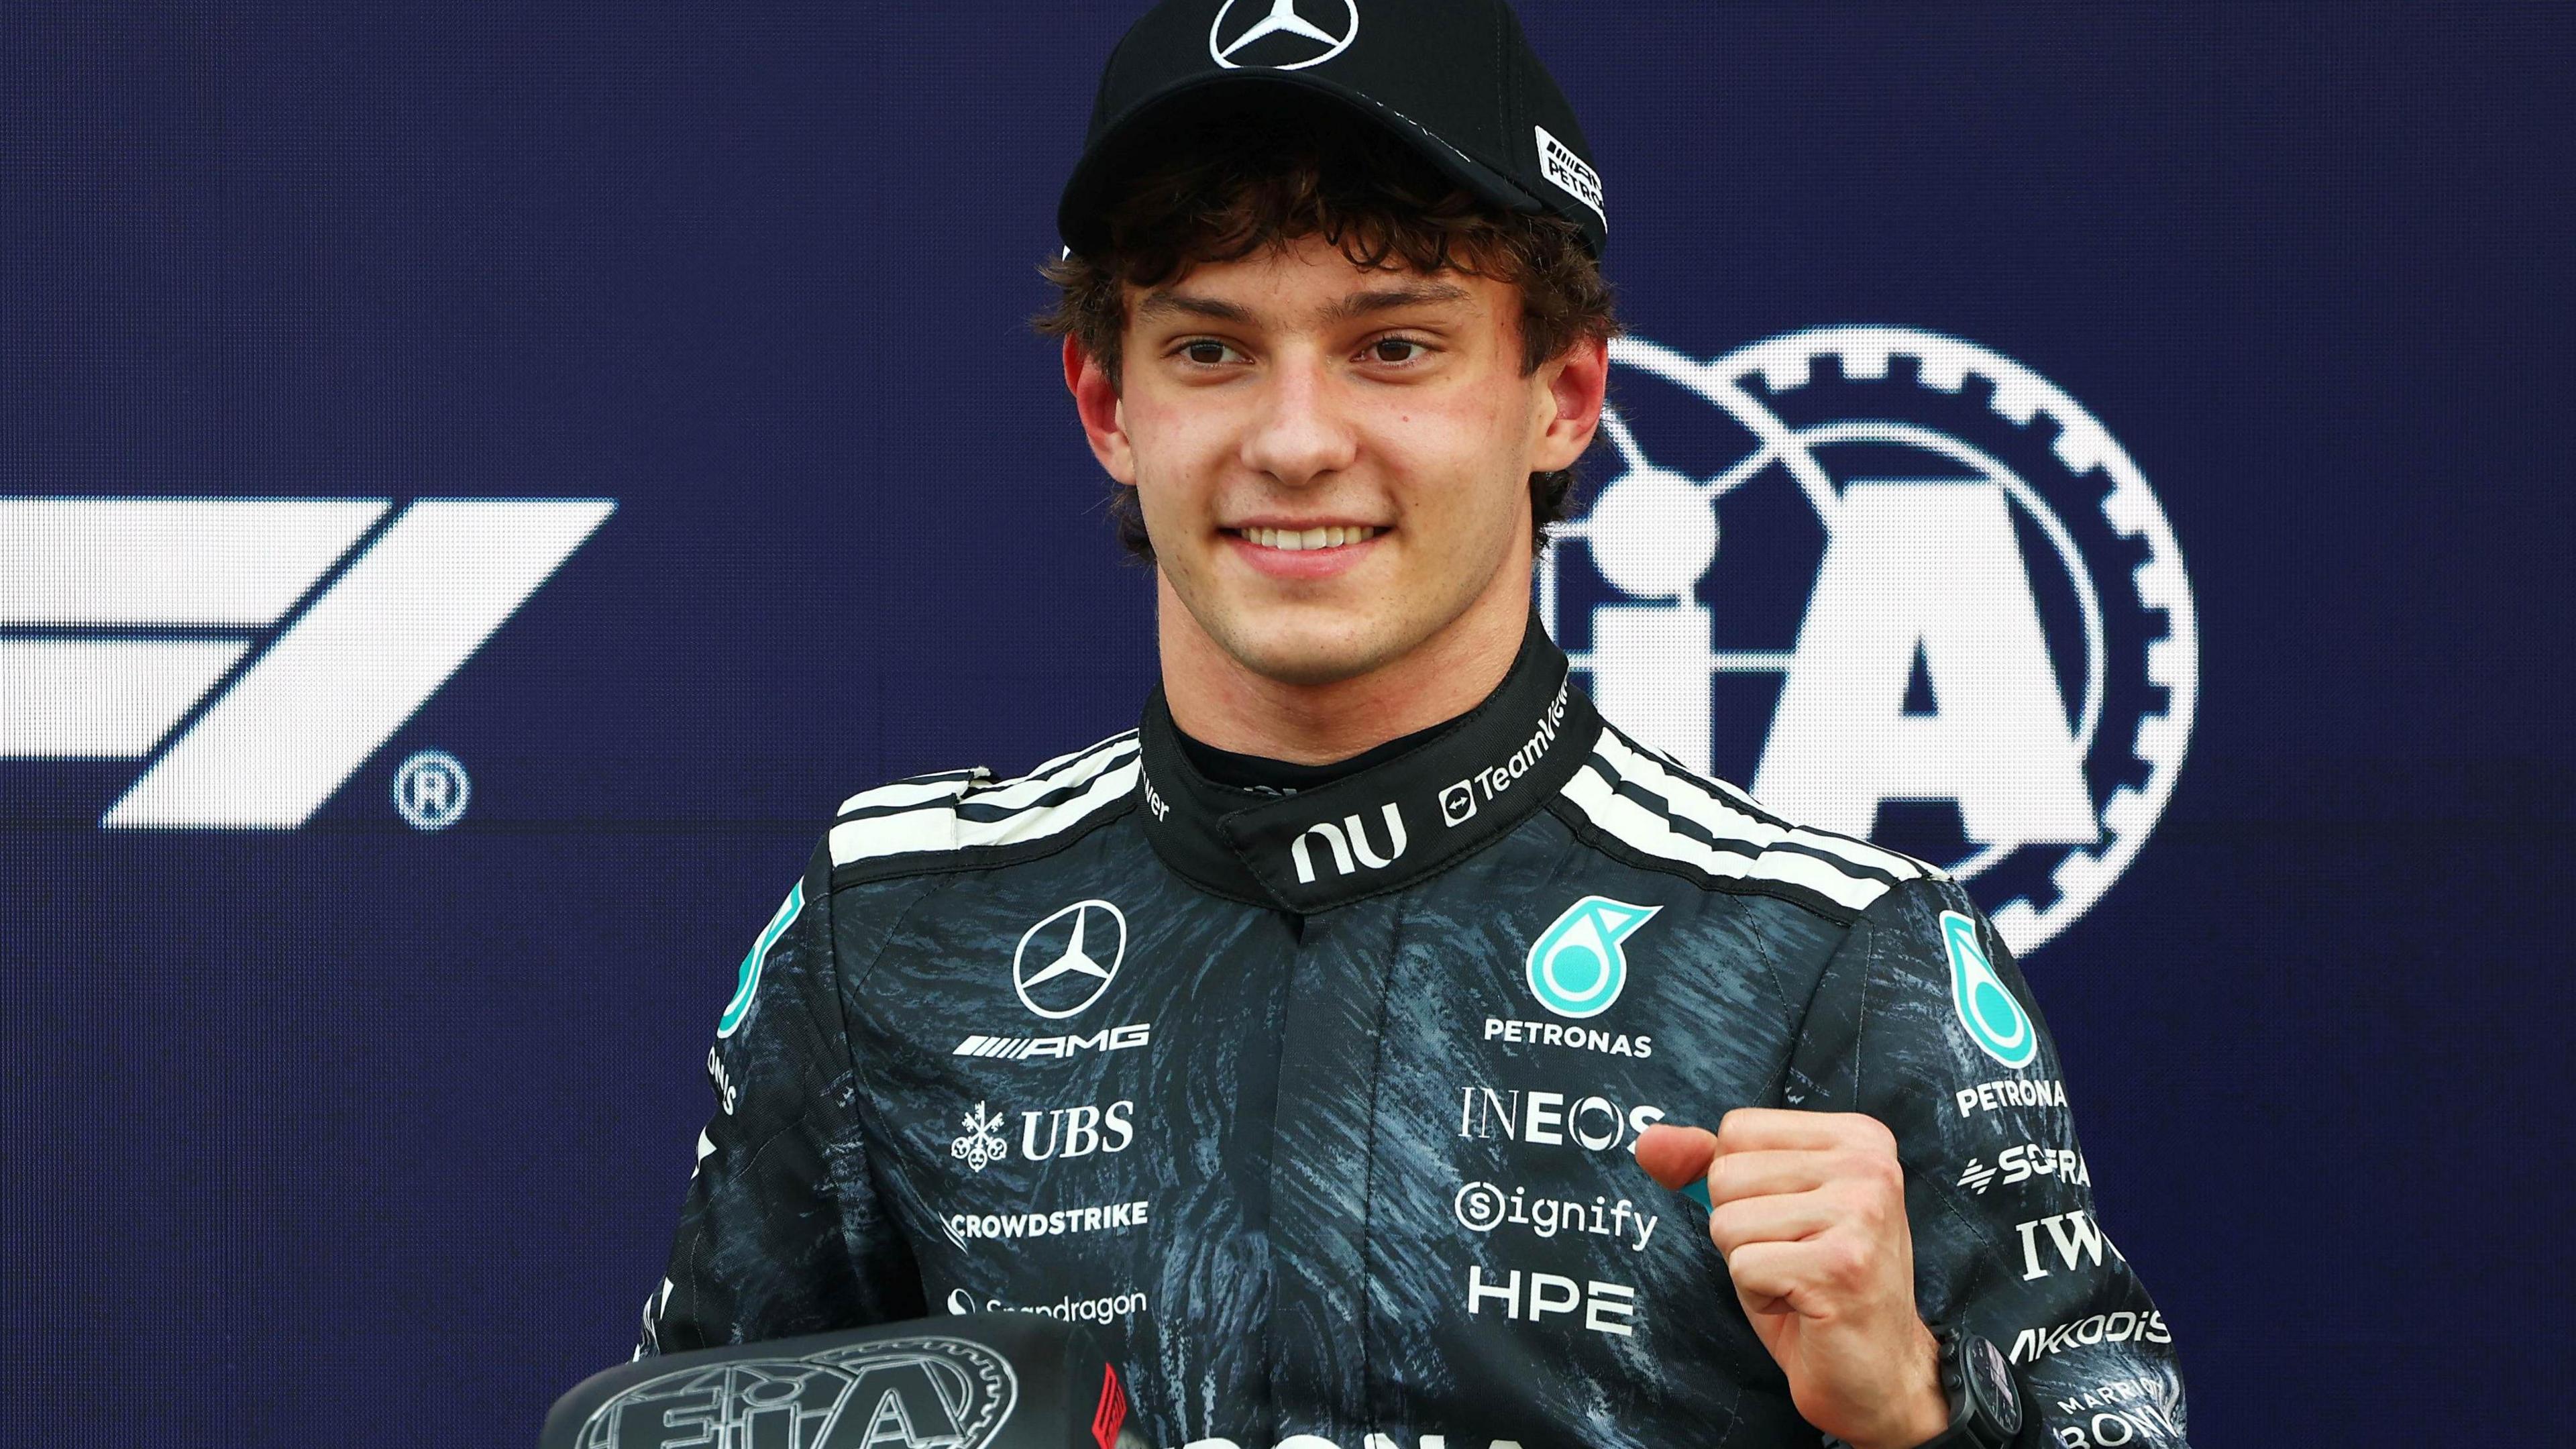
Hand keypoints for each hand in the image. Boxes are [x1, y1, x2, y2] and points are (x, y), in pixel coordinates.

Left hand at [1635, 1111, 1948, 1448]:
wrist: (1878, 1374)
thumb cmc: (1815, 1287)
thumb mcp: (1761, 1210)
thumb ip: (1706, 1165)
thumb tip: (1648, 1140)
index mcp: (1857, 1136)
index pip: (1737, 1129)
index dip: (1740, 1187)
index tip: (1792, 1221)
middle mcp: (1868, 1165)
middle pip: (1726, 1174)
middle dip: (1740, 1228)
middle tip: (1796, 1259)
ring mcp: (1860, 1213)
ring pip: (1728, 1221)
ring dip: (1748, 1264)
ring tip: (1798, 1281)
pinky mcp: (1840, 1266)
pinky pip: (1742, 1266)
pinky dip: (1758, 1296)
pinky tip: (1802, 1306)